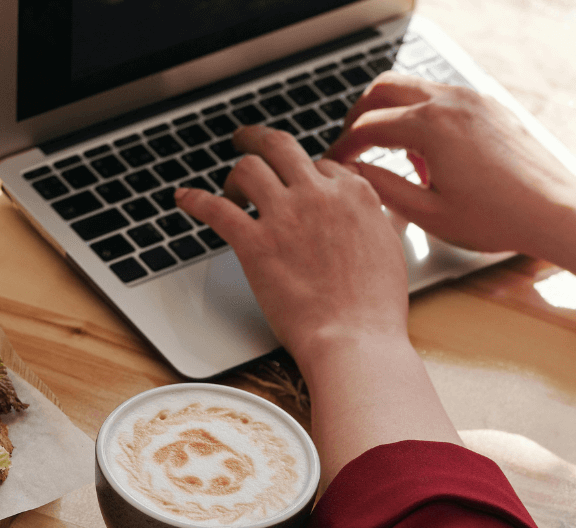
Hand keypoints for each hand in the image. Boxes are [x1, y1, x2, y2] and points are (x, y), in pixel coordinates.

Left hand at [176, 126, 408, 360]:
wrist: (355, 340)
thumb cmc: (375, 308)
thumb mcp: (390, 250)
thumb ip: (377, 222)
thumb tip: (379, 213)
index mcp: (355, 194)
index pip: (323, 164)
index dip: (308, 173)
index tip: (299, 183)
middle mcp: (319, 194)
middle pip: (280, 147)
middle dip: (258, 139)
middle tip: (247, 141)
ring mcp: (285, 216)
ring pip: (248, 169)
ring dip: (234, 176)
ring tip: (230, 189)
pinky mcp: (255, 242)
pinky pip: (215, 208)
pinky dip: (195, 200)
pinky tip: (185, 199)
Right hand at [324, 73, 575, 257]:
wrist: (555, 210)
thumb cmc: (499, 219)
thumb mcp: (429, 213)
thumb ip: (383, 188)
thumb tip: (353, 173)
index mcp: (429, 125)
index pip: (367, 125)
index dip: (344, 145)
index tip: (334, 162)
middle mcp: (449, 101)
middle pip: (383, 89)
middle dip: (360, 115)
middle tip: (352, 144)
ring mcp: (472, 99)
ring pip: (414, 88)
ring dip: (393, 113)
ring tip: (397, 157)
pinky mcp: (490, 106)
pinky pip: (443, 98)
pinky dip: (424, 116)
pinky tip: (433, 156)